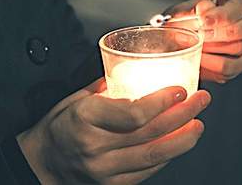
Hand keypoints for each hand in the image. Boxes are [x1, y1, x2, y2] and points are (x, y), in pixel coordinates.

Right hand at [16, 78, 210, 184]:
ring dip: (182, 139)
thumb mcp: (76, 98)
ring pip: (154, 156)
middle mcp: (95, 146)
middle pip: (150, 133)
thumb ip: (107, 87)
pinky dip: (166, 157)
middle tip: (201, 100)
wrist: (41, 162)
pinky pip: (147, 172)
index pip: (133, 113)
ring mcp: (104, 170)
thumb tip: (135, 69)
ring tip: (198, 124)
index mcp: (85, 117)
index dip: (162, 102)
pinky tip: (178, 143)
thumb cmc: (59, 126)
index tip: (180, 90)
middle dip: (182, 115)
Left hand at [165, 0, 241, 83]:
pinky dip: (211, 65)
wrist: (178, 36)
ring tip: (192, 45)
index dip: (222, 15)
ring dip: (212, 49)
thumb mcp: (183, 10)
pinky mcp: (238, 63)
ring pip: (238, 49)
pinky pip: (230, 69)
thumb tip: (202, 10)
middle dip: (220, 34)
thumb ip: (190, 10)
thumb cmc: (185, 17)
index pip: (240, 6)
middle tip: (200, 35)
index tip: (203, 20)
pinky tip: (197, 59)